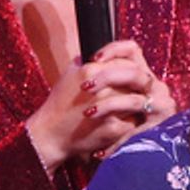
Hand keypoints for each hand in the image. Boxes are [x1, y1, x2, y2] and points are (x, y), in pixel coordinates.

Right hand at [25, 39, 175, 168]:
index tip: (129, 75)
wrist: (51, 134)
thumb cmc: (59, 104)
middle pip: (135, 77)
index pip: (125, 59)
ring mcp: (109, 108)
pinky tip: (127, 122)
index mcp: (90, 69)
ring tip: (134, 106)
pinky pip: (134, 121)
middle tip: (138, 90)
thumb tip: (106, 55)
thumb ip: (87, 61)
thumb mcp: (69, 74)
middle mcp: (101, 87)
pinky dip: (134, 122)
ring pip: (137, 99)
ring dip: (139, 102)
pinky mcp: (113, 128)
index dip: (130, 67)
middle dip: (138, 84)